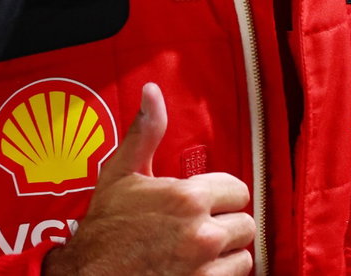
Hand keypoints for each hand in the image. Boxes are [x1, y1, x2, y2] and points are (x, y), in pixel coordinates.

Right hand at [42, 83, 255, 275]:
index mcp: (187, 197)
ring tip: (197, 249)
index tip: (200, 204)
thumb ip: (145, 132)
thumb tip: (152, 92)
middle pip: (245, 223)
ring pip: (244, 253)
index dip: (218, 195)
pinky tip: (197, 268)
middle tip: (197, 228)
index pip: (238, 190)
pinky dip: (221, 274)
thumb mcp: (120, 174)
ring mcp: (205, 267)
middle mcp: (202, 233)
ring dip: (226, 252)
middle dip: (224, 224)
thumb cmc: (105, 229)